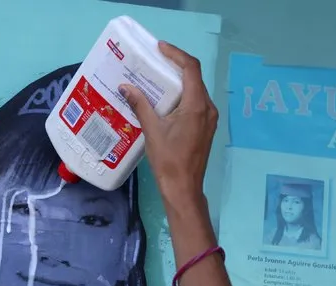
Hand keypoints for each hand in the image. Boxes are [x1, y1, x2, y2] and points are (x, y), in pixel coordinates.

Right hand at [119, 41, 217, 205]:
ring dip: (179, 82)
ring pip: (196, 91)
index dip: (176, 54)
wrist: (183, 188)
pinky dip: (182, 96)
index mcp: (197, 106)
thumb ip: (140, 105)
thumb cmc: (168, 160)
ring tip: (157, 77)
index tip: (160, 48)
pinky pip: (196, 103)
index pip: (191, 69)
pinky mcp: (206, 128)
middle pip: (194, 78)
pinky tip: (166, 99)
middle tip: (155, 60)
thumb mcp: (152, 130)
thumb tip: (126, 87)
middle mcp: (208, 108)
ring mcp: (209, 119)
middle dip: (175, 66)